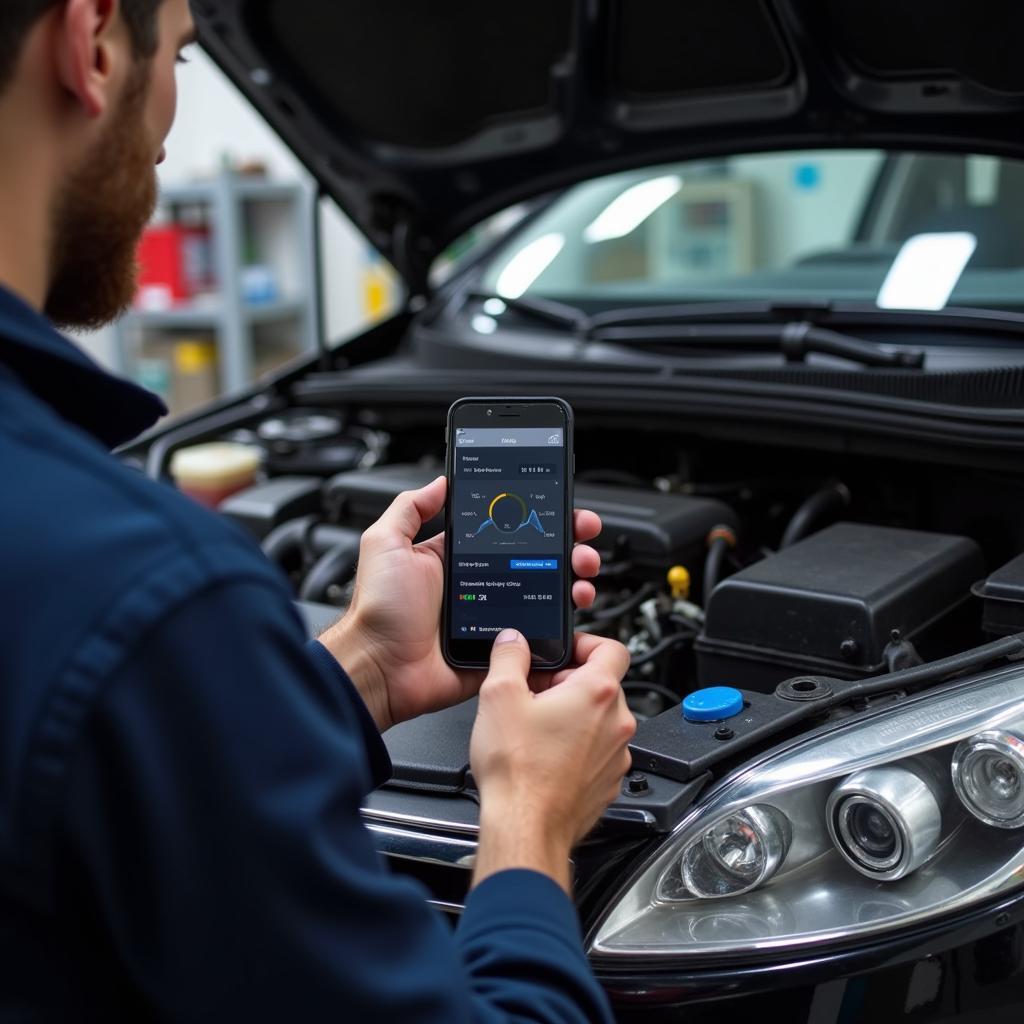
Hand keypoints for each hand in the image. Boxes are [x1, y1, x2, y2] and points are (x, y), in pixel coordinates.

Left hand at [319, 476, 603, 730]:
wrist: (380, 667)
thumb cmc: (379, 610)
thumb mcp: (386, 543)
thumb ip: (411, 508)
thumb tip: (440, 480)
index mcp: (457, 558)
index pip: (508, 530)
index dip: (537, 518)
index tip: (562, 508)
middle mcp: (481, 585)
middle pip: (538, 559)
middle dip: (569, 544)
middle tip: (583, 539)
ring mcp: (495, 618)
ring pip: (547, 595)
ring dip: (574, 578)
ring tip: (582, 572)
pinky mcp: (502, 649)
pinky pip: (540, 637)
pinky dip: (562, 625)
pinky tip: (572, 609)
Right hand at [470, 630, 634, 892]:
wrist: (525, 826)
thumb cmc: (518, 770)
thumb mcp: (499, 695)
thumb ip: (509, 656)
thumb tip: (513, 641)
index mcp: (598, 693)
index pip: (613, 647)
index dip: (586, 643)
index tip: (565, 651)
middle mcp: (617, 723)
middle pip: (603, 685)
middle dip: (570, 683)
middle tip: (537, 691)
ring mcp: (616, 756)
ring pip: (600, 720)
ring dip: (575, 716)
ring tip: (538, 727)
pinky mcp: (609, 782)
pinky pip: (598, 752)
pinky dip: (578, 748)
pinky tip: (547, 756)